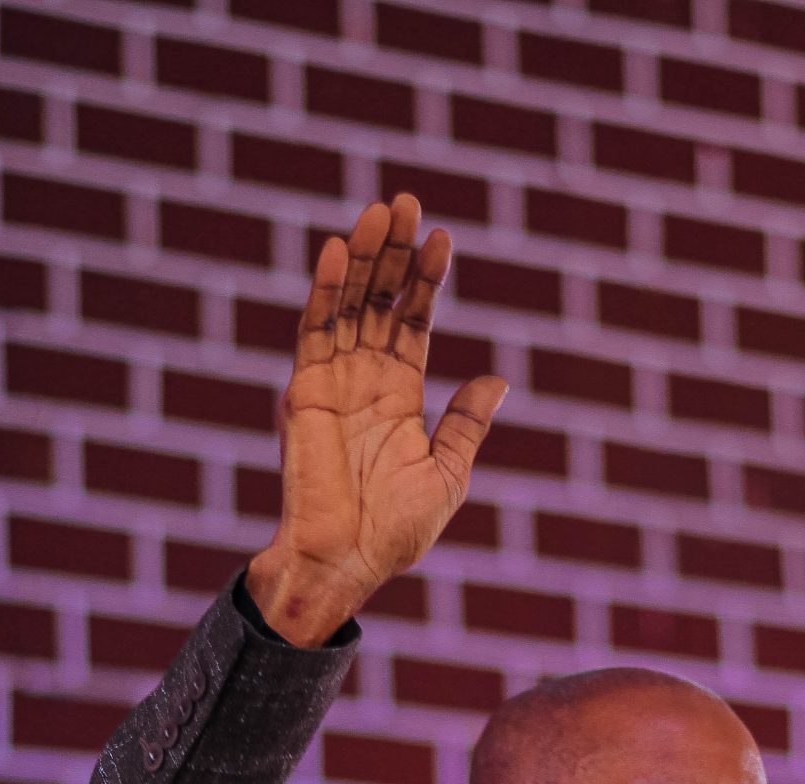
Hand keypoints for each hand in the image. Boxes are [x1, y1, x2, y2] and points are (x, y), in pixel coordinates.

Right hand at [247, 195, 508, 645]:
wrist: (348, 562)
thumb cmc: (397, 530)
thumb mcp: (448, 471)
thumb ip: (466, 422)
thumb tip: (499, 378)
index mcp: (399, 394)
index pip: (413, 320)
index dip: (426, 280)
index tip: (444, 238)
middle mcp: (364, 378)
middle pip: (379, 299)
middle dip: (393, 252)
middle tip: (407, 201)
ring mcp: (333, 380)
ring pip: (347, 303)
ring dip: (362, 256)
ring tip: (381, 210)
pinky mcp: (305, 390)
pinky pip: (312, 330)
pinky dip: (323, 289)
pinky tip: (337, 250)